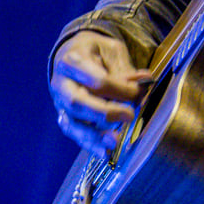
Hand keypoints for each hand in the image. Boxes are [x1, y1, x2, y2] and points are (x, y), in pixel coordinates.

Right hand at [52, 31, 149, 151]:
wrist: (73, 52)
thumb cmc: (95, 51)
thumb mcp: (111, 50)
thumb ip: (124, 69)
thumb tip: (143, 81)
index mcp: (73, 60)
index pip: (96, 79)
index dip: (120, 89)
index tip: (140, 92)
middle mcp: (62, 83)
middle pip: (78, 102)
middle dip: (104, 112)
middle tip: (129, 116)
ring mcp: (60, 102)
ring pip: (71, 122)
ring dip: (93, 135)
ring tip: (114, 143)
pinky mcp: (64, 116)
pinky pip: (73, 132)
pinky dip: (89, 144)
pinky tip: (104, 153)